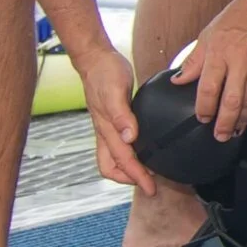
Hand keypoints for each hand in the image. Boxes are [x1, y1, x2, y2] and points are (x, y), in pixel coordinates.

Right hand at [76, 45, 156, 195]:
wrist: (97, 59)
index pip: (122, 160)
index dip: (136, 176)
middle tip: (150, 185)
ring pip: (113, 158)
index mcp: (106, 128)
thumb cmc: (105, 73)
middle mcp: (105, 132)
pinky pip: (118, 145)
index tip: (150, 186)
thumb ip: (122, 114)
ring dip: (128, 169)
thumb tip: (129, 137)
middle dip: (129, 179)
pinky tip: (144, 150)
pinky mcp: (112, 121)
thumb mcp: (115, 90)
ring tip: (148, 174)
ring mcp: (107, 127)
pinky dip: (130, 154)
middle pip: (110, 167)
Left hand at [173, 0, 246, 141]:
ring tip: (234, 131)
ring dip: (241, 120)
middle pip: (231, 101)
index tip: (202, 117)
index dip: (204, 108)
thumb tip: (180, 79)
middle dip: (224, 122)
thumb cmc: (240, 14)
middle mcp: (240, 63)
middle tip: (219, 135)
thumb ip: (194, 60)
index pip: (209, 89)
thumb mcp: (209, 34)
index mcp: (220, 54)